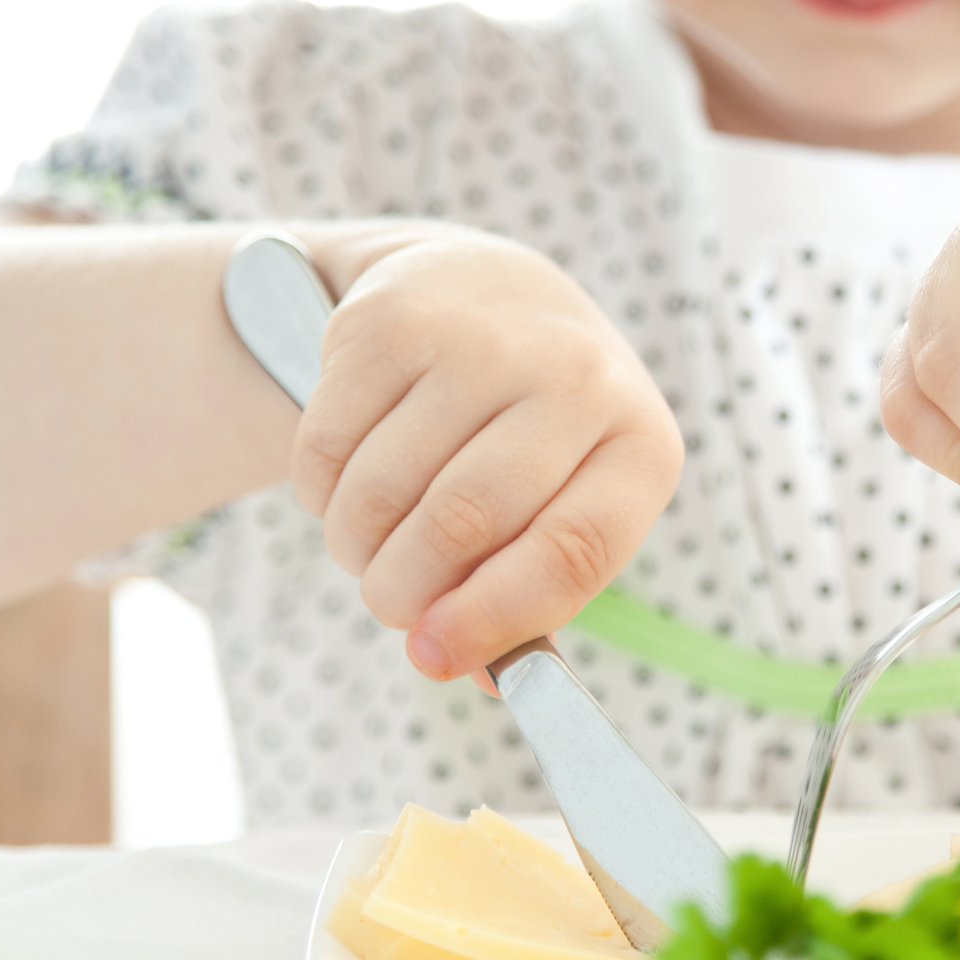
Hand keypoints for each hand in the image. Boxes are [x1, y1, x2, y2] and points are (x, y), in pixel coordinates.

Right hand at [290, 233, 682, 682]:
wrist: (484, 290)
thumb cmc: (534, 435)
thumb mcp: (564, 503)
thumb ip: (528, 597)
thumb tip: (464, 670)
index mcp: (639, 443)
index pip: (573, 551)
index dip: (495, 619)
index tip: (431, 658)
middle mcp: (576, 378)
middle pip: (464, 523)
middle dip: (404, 591)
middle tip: (389, 605)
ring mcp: (484, 338)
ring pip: (384, 490)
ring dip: (357, 547)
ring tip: (369, 545)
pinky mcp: (393, 318)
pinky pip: (328, 446)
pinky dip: (320, 493)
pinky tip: (347, 483)